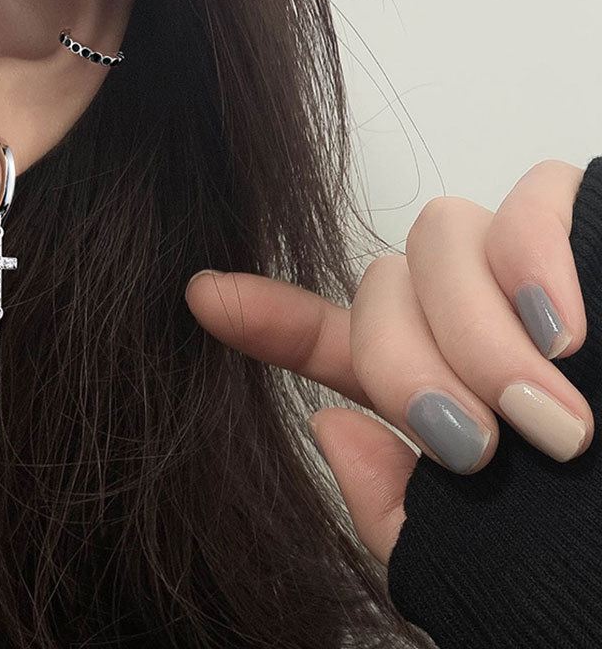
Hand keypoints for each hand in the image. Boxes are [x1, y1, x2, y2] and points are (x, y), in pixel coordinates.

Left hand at [184, 160, 588, 564]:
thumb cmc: (594, 567)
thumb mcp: (486, 563)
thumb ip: (397, 511)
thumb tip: (329, 429)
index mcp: (437, 390)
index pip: (330, 339)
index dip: (265, 316)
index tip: (203, 294)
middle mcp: (472, 322)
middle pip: (380, 281)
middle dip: (409, 360)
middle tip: (475, 445)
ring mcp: (530, 275)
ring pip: (439, 237)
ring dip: (474, 331)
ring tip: (543, 416)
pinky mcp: (593, 231)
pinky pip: (529, 198)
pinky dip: (533, 262)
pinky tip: (566, 333)